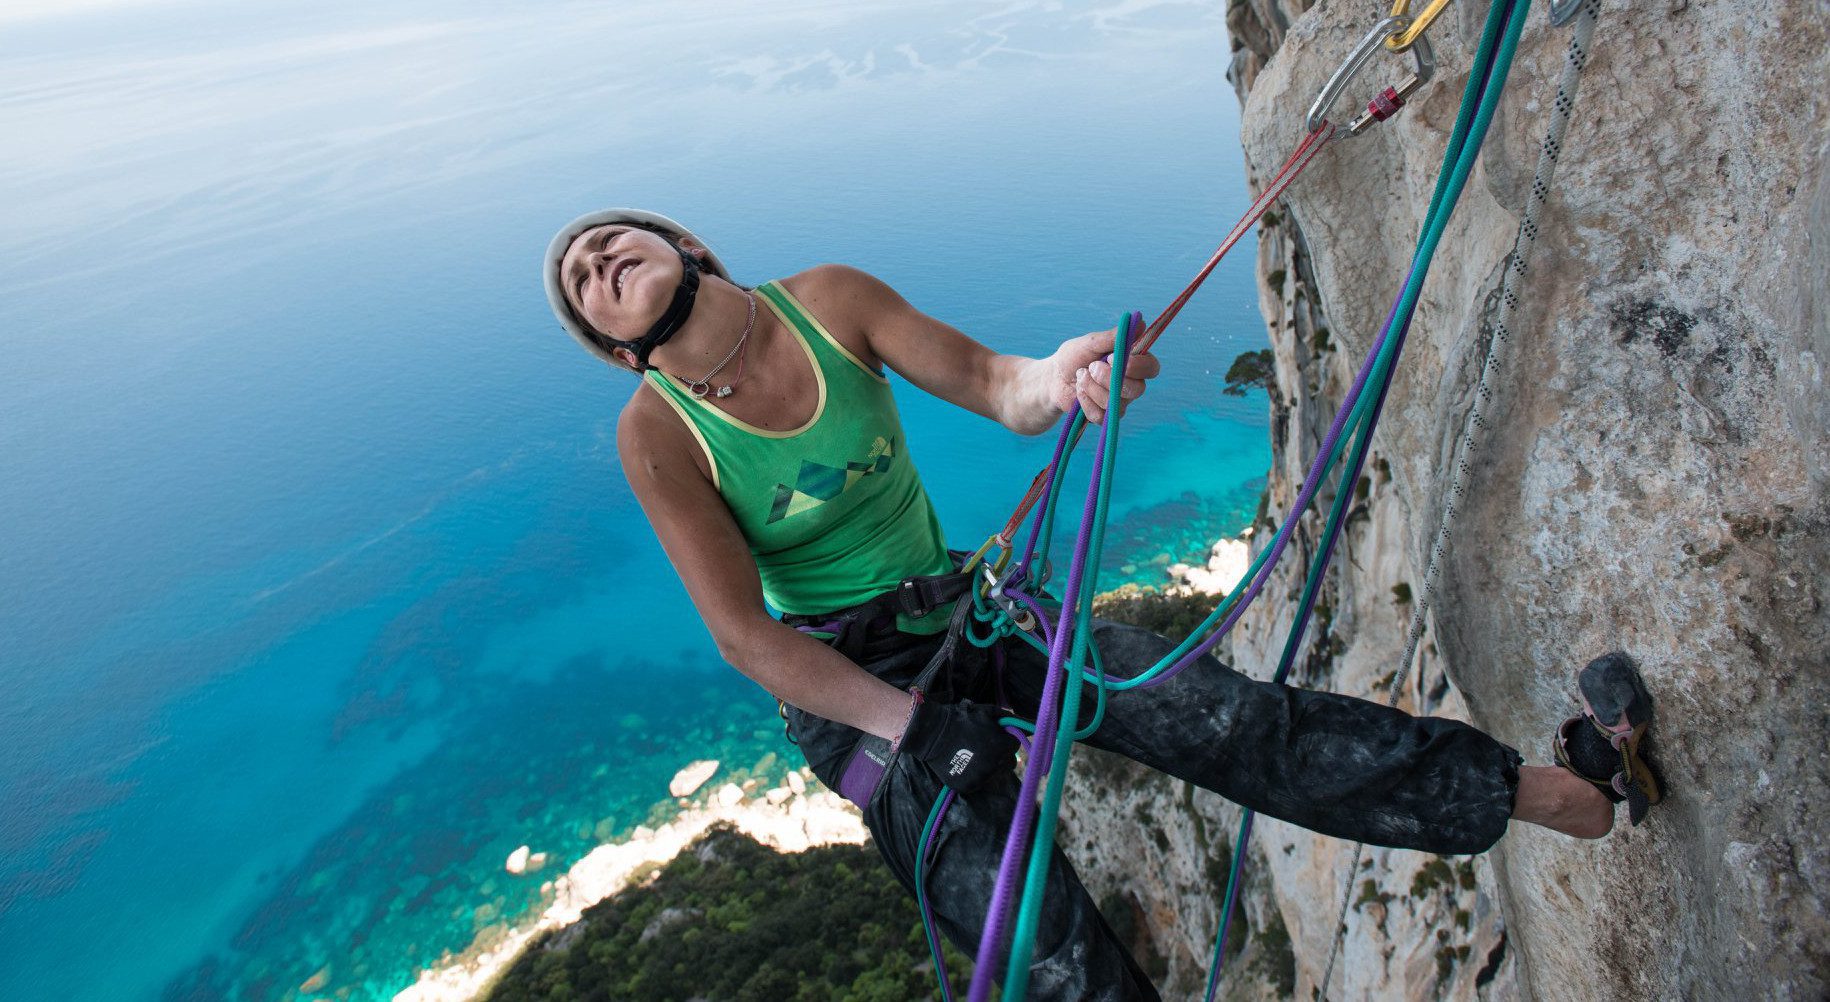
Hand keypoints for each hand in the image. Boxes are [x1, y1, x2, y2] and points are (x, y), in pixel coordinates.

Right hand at [896, 699, 1017, 793]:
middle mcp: (995, 765)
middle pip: (1009, 763)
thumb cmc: (963, 719)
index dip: (1005, 739)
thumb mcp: (989, 712)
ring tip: (974, 755)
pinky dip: (976, 775)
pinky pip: (980, 783)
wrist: (932, 733)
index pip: (1014, 746)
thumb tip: (1033, 727)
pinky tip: (966, 764)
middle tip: (986, 746)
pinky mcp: (969, 787)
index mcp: (1003, 746)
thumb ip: (1013, 720)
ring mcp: (982, 778)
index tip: (994, 734)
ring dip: (990, 766)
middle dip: (1001, 754)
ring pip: (996, 774)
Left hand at [1046, 328, 1162, 424]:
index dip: (1137, 366)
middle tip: (1092, 366)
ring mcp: (1119, 402)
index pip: (1151, 367)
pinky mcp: (1106, 416)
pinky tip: (1079, 392)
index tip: (1111, 358)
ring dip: (1092, 386)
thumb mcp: (1091, 342)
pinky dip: (1085, 401)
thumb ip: (1114, 336)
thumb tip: (1140, 323)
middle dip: (1110, 378)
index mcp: (1133, 363)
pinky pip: (1102, 415)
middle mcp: (1131, 383)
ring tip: (1081, 375)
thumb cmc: (1074, 357)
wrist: (1053, 378)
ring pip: (1116, 402)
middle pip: (1137, 389)